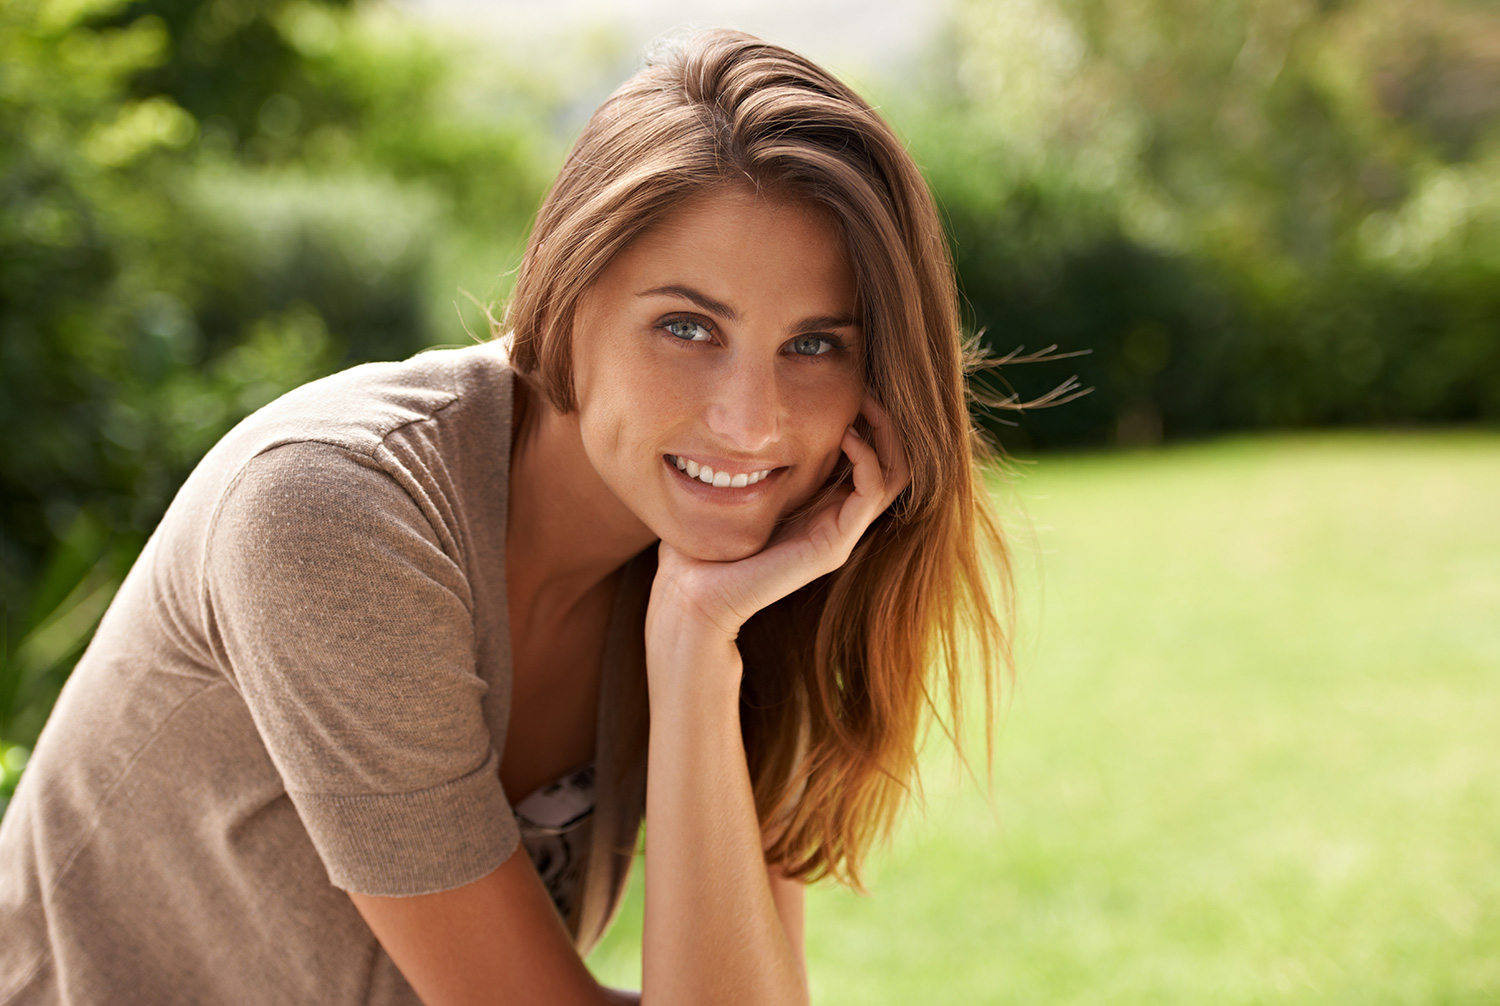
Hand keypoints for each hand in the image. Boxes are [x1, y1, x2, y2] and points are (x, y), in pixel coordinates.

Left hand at [645, 394, 910, 664]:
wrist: (695, 588)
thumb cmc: (709, 534)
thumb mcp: (743, 480)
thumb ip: (762, 453)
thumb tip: (761, 408)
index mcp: (825, 502)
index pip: (877, 453)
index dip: (873, 415)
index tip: (855, 380)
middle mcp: (841, 517)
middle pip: (897, 459)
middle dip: (887, 418)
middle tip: (867, 385)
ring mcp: (842, 532)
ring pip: (896, 473)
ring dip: (885, 431)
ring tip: (863, 402)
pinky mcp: (833, 544)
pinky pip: (872, 492)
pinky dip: (867, 457)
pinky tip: (845, 435)